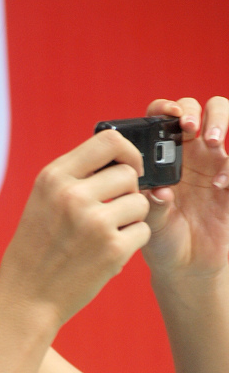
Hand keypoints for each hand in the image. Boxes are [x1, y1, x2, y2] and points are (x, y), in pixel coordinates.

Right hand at [0, 129, 150, 327]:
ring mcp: (95, 222)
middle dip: (127, 192)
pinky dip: (131, 243)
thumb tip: (119, 160)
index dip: (128, 152)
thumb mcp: (41, 203)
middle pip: (128, 174)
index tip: (129, 167)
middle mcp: (73, 195)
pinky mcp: (113, 249)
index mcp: (53, 178)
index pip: (108, 140)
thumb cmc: (35, 252)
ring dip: (131, 219)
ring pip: (140, 203)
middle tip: (112, 213)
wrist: (26, 299)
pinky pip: (143, 231)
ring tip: (106, 236)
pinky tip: (108, 254)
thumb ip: (73, 178)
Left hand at [142, 97, 228, 279]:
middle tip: (189, 128)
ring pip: (223, 120)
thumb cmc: (161, 240)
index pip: (163, 116)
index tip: (167, 117)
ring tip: (212, 142)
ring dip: (220, 121)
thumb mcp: (150, 224)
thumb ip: (151, 206)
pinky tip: (218, 186)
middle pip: (198, 109)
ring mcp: (214, 164)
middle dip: (194, 110)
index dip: (165, 108)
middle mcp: (189, 153)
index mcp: (162, 156)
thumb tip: (158, 190)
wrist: (186, 265)